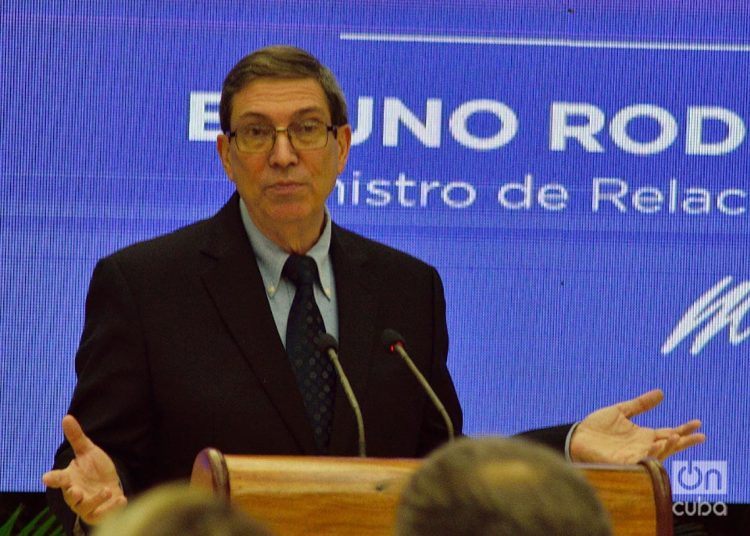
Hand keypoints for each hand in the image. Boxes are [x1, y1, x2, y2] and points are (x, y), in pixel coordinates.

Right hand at [42, 415, 126, 524]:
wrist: (110, 484)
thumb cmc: (94, 469)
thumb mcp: (87, 451)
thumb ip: (76, 437)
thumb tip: (66, 417)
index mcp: (69, 478)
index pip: (59, 478)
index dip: (52, 478)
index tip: (46, 478)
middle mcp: (75, 493)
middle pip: (70, 496)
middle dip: (72, 494)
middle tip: (76, 490)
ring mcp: (87, 505)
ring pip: (86, 507)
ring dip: (95, 500)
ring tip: (106, 490)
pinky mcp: (100, 513)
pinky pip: (103, 515)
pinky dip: (112, 508)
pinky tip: (122, 499)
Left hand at [570, 389, 704, 463]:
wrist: (577, 436)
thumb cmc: (597, 426)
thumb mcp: (621, 411)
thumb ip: (640, 404)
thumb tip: (661, 393)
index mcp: (643, 435)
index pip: (668, 433)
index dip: (684, 429)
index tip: (698, 423)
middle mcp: (642, 447)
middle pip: (669, 446)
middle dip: (685, 441)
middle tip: (701, 436)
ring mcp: (635, 455)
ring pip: (658, 454)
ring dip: (668, 446)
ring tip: (678, 436)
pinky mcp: (624, 462)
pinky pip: (641, 461)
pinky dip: (650, 453)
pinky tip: (656, 444)